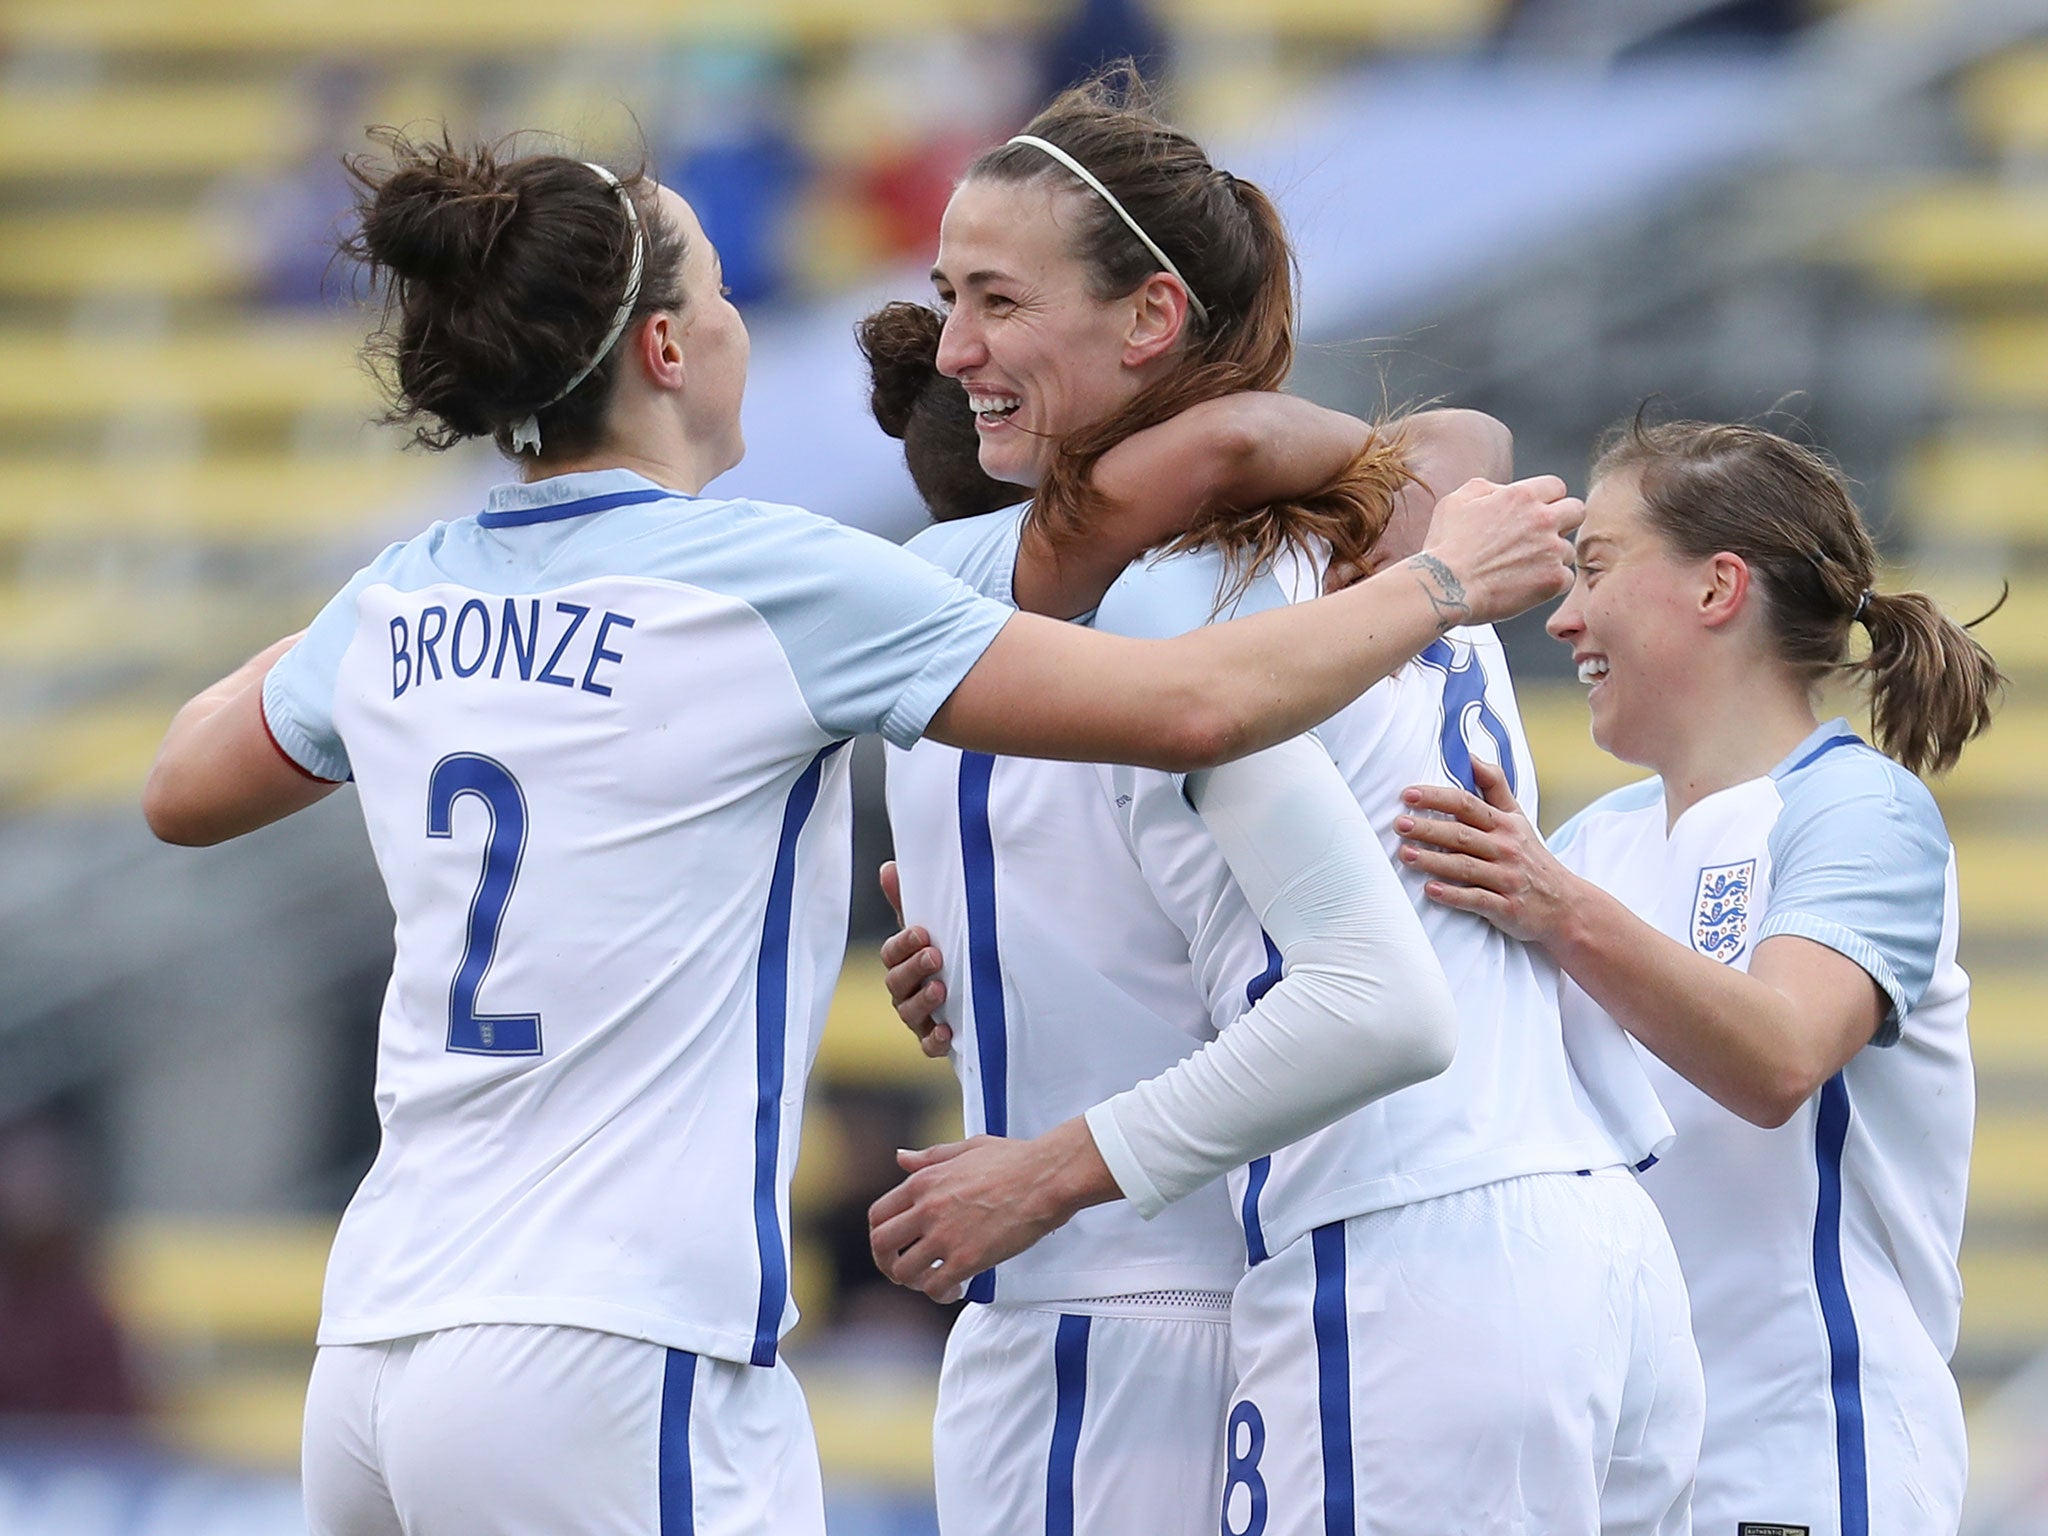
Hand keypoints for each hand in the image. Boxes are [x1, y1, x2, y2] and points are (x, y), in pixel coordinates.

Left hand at [867, 1120, 1116, 1299]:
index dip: (881, 1235)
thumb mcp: (966, 1148)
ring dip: (913, 1282)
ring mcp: (945, 1235)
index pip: (878, 1215)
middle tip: (904, 1271)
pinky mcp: (967, 1258)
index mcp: (924, 1182)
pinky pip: (935, 1287)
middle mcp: (927, 1208)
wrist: (1047, 1178)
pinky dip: (940, 1294)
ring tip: (932, 1280)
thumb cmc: (1014, 1160)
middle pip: (881, 1245)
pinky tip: (955, 1289)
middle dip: (887, 1263)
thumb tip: (901, 1157)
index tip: (895, 1245)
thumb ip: (929, 1157)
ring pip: (904, 1271)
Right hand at [878, 861, 949, 1056]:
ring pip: (909, 1014)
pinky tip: (947, 1031)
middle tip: (935, 956)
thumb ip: (910, 901)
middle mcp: (905, 991)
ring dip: (923, 1001)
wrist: (981, 999)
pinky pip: (927, 1046)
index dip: (903, 944)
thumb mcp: (934, 928)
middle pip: (896, 983)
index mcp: (903, 963)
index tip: (921, 931)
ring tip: (942, 990)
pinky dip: (934, 1040)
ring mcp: (918, 1019)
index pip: (891, 954)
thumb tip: (889, 867)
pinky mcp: (935, 1042)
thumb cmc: (949, 955)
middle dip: (913, 969)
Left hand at [1395, 758, 1581, 946]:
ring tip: (1405, 854)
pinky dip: (1454, 895)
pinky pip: (1477, 900)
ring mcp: (1506, 878)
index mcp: (1505, 825)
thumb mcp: (1518, 818)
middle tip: (1400, 823)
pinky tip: (1431, 890)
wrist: (1566, 905)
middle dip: (1429, 828)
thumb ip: (1495, 786)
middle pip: (1462, 834)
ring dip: (1434, 861)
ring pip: (1465, 866)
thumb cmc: (1531, 857)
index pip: (1467, 804)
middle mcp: (1506, 849)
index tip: (1409, 794)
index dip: (1438, 797)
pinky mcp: (1507, 907)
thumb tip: (1470, 756)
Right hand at [1410, 475, 1579, 627]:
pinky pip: (1565, 578)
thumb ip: (1485, 488)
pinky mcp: (1553, 579)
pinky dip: (1550, 582)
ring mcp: (1551, 550)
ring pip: (1568, 549)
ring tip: (1523, 567)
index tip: (1538, 512)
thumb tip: (1501, 490)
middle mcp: (1542, 519)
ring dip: (1552, 556)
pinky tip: (1527, 584)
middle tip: (1543, 536)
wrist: (1445, 587)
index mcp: (1521, 496)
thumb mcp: (1455, 501)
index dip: (1547, 500)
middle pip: (1577, 511)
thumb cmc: (1446, 548)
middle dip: (1563, 522)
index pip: (1557, 487)